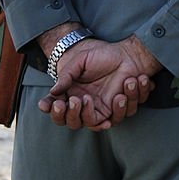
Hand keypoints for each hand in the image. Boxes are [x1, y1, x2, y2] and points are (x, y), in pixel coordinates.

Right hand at [39, 35, 160, 130]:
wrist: (125, 55)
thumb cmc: (100, 56)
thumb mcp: (80, 61)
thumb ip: (66, 75)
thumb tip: (53, 92)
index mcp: (70, 94)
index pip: (57, 109)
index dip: (54, 111)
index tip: (57, 104)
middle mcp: (83, 105)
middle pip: (73, 123)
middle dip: (72, 115)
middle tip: (75, 100)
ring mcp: (99, 109)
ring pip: (92, 124)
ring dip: (92, 112)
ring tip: (93, 95)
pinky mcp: (115, 110)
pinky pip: (115, 119)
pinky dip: (120, 108)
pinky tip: (122, 93)